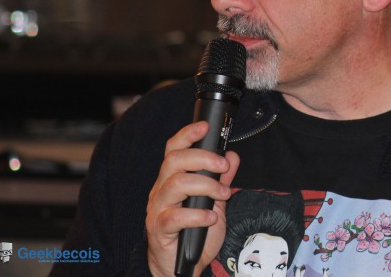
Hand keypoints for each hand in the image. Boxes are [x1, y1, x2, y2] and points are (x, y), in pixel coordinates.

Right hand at [145, 121, 240, 276]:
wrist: (181, 266)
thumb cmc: (195, 232)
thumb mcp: (215, 202)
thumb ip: (222, 179)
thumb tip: (233, 156)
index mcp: (173, 179)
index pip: (174, 150)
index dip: (187, 134)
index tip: (206, 126)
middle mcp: (162, 190)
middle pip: (174, 161)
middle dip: (203, 158)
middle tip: (223, 167)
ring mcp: (158, 209)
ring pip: (175, 184)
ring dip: (205, 186)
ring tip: (222, 195)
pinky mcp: (159, 229)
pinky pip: (174, 217)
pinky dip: (196, 215)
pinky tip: (210, 218)